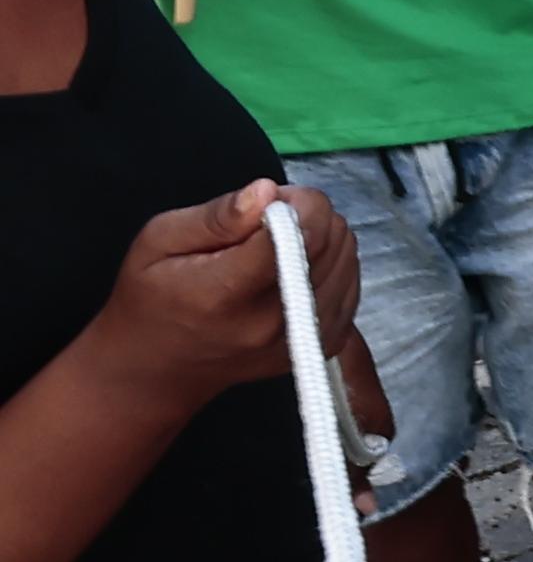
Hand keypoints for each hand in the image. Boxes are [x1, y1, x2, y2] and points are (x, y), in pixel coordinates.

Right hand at [86, 182, 359, 417]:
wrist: (160, 368)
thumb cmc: (151, 296)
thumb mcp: (158, 241)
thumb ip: (217, 217)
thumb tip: (267, 192)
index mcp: (228, 293)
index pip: (299, 232)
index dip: (293, 201)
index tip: (266, 202)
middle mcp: (275, 320)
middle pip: (331, 238)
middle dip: (306, 214)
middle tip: (267, 223)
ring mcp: (305, 337)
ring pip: (348, 256)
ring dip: (322, 237)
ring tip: (276, 247)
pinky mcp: (325, 345)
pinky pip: (353, 282)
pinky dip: (332, 264)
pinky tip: (295, 269)